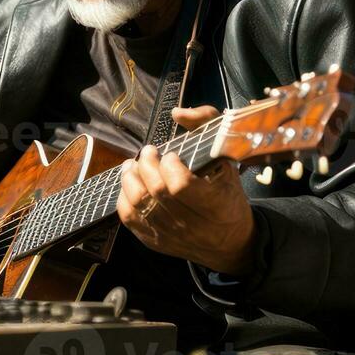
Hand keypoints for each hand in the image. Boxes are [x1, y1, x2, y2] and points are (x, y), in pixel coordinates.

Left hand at [116, 106, 257, 274]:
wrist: (230, 241)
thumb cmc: (228, 194)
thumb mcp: (229, 158)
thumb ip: (208, 126)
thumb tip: (177, 113)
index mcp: (215, 205)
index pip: (181, 185)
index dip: (169, 165)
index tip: (171, 155)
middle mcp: (192, 224)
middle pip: (156, 192)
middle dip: (146, 165)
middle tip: (149, 152)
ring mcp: (172, 236)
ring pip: (139, 204)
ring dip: (130, 178)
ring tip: (133, 164)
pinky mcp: (155, 242)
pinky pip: (130, 219)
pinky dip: (124, 197)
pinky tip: (130, 184)